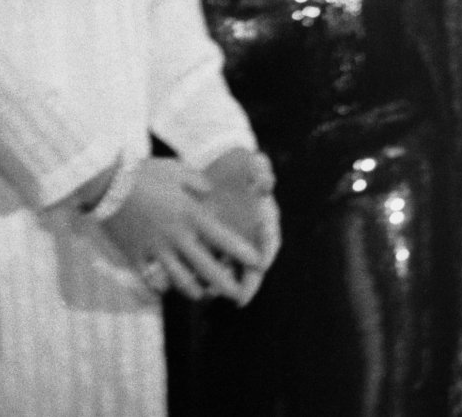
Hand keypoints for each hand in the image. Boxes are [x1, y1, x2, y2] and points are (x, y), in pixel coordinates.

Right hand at [98, 157, 264, 301]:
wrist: (105, 183)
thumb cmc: (146, 173)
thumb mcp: (179, 172)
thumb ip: (199, 184)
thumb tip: (211, 194)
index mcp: (191, 215)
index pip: (223, 238)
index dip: (242, 252)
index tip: (258, 262)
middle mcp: (176, 236)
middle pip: (205, 267)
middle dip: (224, 283)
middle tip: (238, 294)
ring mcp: (154, 249)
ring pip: (178, 279)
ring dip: (193, 290)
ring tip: (203, 296)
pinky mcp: (133, 256)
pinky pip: (149, 279)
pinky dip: (159, 287)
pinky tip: (165, 291)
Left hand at [201, 148, 280, 302]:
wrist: (212, 167)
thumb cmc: (234, 166)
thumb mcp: (248, 163)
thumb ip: (259, 171)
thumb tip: (266, 182)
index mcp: (264, 218)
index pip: (270, 240)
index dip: (267, 253)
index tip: (262, 264)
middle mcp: (250, 235)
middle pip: (253, 265)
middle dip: (248, 283)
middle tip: (240, 297)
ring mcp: (232, 243)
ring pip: (231, 270)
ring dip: (224, 285)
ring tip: (212, 294)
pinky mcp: (212, 245)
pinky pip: (210, 265)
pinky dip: (202, 277)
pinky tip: (192, 285)